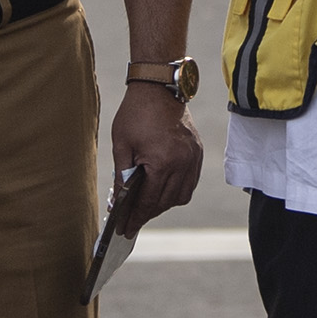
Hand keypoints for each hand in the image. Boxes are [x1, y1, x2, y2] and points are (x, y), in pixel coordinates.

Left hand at [111, 88, 203, 225]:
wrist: (159, 88)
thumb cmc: (136, 114)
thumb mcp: (121, 146)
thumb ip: (121, 177)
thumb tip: (118, 203)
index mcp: (163, 162)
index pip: (149, 201)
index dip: (136, 218)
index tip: (126, 230)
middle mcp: (183, 163)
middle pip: (166, 202)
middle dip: (148, 213)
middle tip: (132, 219)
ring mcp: (194, 158)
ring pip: (182, 196)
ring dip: (164, 204)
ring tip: (147, 205)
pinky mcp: (198, 153)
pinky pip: (190, 182)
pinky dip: (177, 191)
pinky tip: (163, 190)